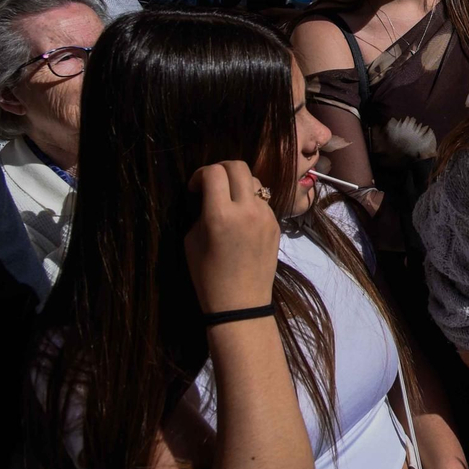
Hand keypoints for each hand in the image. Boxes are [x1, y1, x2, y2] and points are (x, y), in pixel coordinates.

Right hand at [183, 161, 280, 313]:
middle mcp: (247, 210)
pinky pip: (263, 199)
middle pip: (238, 166)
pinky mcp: (276, 223)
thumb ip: (202, 211)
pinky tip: (241, 218)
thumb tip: (208, 194)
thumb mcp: (192, 241)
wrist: (241, 303)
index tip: (194, 189)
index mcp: (221, 215)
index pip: (214, 172)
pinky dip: (250, 200)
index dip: (200, 174)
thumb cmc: (208, 276)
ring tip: (227, 201)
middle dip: (220, 169)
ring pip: (254, 180)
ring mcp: (266, 215)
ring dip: (237, 183)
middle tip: (211, 184)